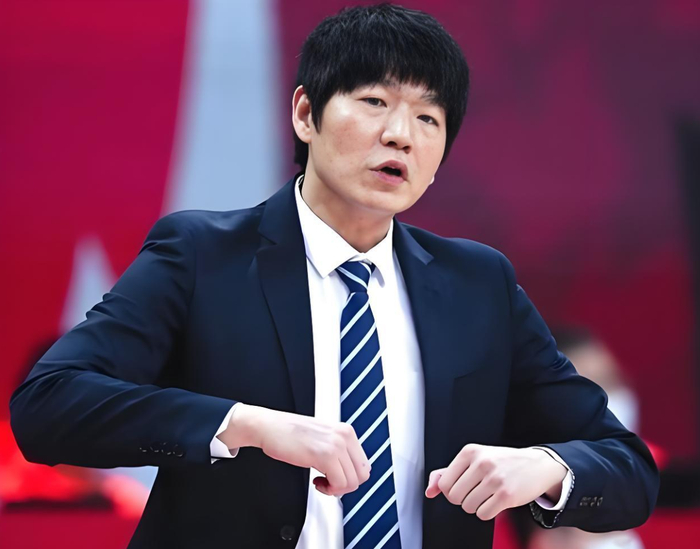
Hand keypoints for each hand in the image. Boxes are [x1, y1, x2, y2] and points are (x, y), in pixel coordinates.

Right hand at [219, 403, 370, 496]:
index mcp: (346, 431)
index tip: (335, 477)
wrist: (269, 426)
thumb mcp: (322, 437)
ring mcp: (336, 444)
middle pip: (362, 475)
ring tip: (320, 481)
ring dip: (336, 488)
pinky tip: (315, 481)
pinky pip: (339, 483)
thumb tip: (350, 473)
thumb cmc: (290, 433)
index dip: (350, 477)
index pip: (364, 464)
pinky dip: (329, 489)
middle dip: (345, 485)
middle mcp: (344, 436)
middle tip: (328, 483)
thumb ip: (338, 450)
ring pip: (352, 482)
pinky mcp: (324, 455)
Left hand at [425, 444, 566, 520]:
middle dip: (463, 499)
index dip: (451, 491)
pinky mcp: (506, 495)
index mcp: (470, 452)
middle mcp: (481, 463)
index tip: (462, 487)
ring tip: (487, 495)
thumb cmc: (502, 462)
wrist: (537, 465)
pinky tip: (496, 501)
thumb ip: (447, 472)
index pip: (444, 483)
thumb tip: (429, 490)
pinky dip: (487, 512)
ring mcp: (494, 479)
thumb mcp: (474, 459)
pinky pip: (483, 514)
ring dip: (476, 506)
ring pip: (468, 507)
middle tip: (476, 492)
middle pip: (454, 497)